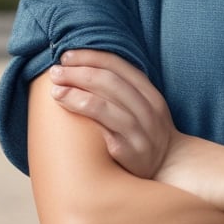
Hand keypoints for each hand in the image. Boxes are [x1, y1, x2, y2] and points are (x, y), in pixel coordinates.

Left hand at [49, 49, 175, 178]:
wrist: (169, 167)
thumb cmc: (146, 134)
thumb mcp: (143, 107)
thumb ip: (123, 91)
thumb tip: (84, 70)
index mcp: (149, 93)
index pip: (118, 65)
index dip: (91, 57)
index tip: (66, 55)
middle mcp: (148, 109)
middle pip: (110, 82)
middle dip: (79, 73)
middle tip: (55, 72)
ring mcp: (140, 131)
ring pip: (105, 106)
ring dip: (76, 95)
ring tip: (56, 91)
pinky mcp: (130, 153)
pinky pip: (107, 133)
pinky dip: (88, 118)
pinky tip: (70, 115)